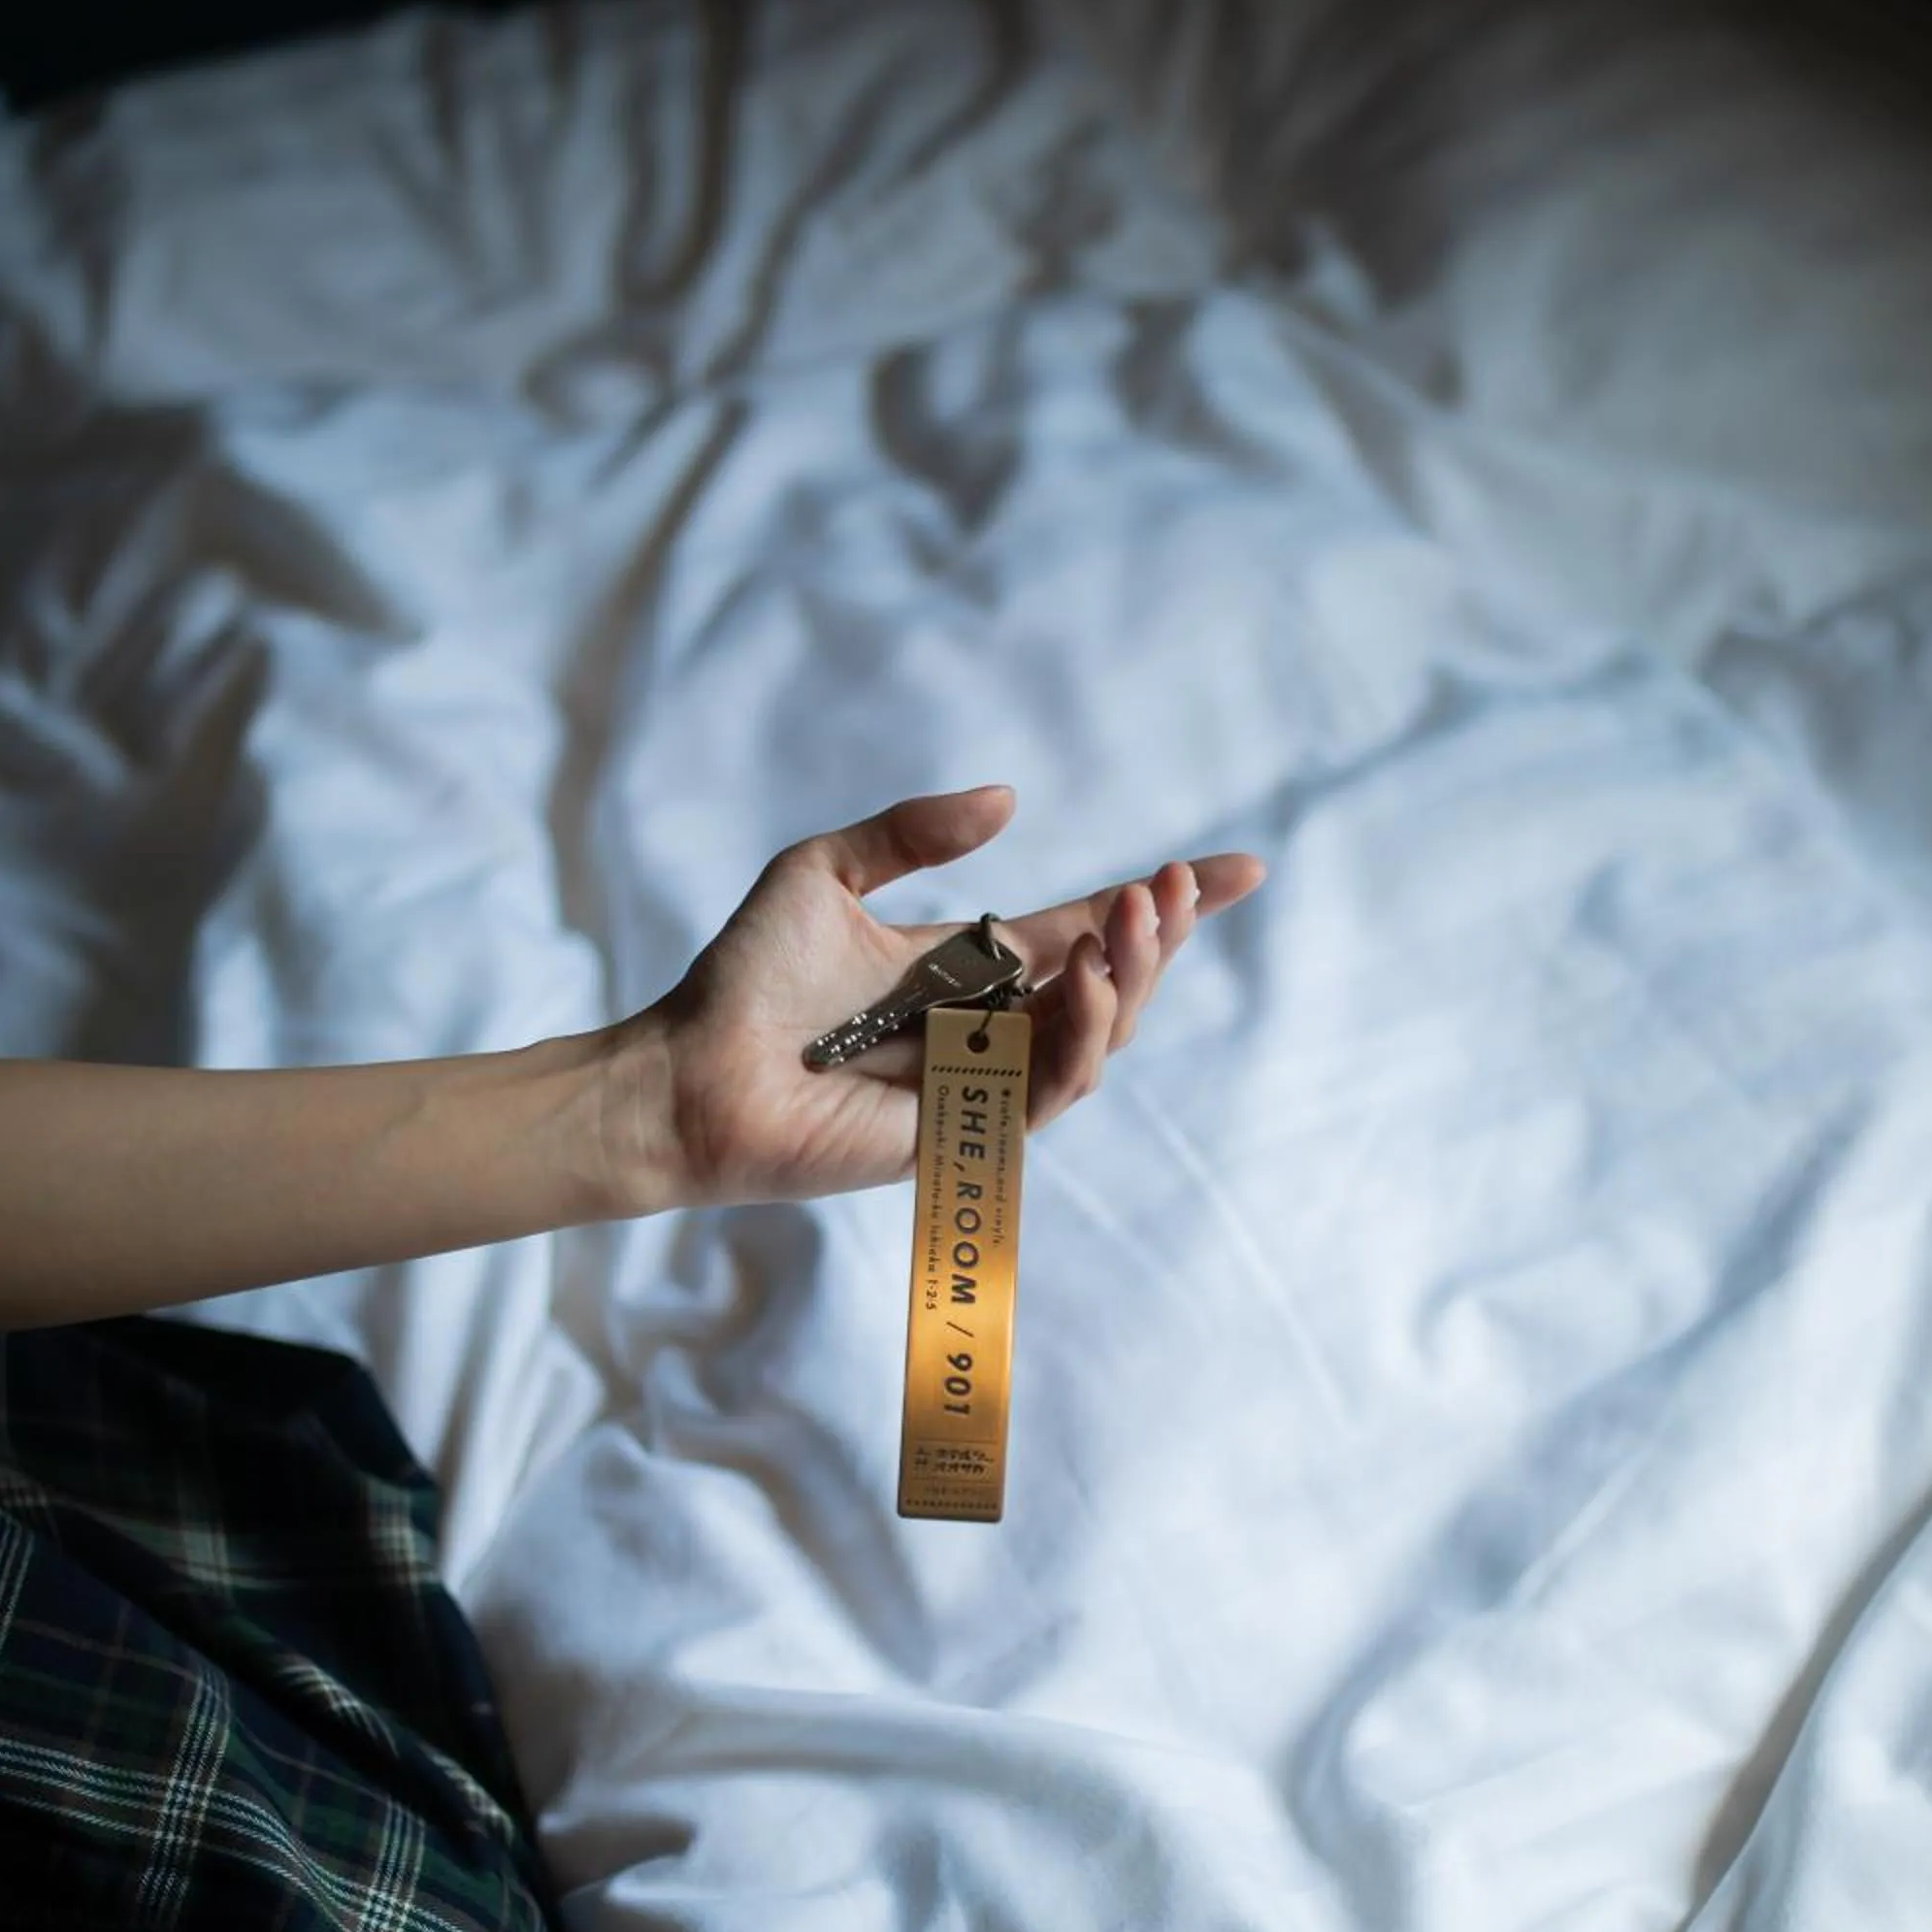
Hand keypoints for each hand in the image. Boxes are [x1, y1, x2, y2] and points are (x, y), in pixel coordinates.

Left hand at [600, 785, 1266, 1213]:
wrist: (691, 1069)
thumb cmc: (742, 979)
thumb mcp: (824, 872)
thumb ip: (911, 833)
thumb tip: (1008, 799)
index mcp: (972, 969)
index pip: (1092, 932)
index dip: (1169, 905)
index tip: (1240, 867)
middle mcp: (991, 1028)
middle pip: (1115, 984)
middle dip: (1159, 936)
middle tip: (1170, 885)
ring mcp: (984, 1084)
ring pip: (1099, 1039)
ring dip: (1130, 978)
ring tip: (1131, 924)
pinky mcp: (967, 1132)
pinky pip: (1050, 1089)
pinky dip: (1081, 1035)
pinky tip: (1085, 979)